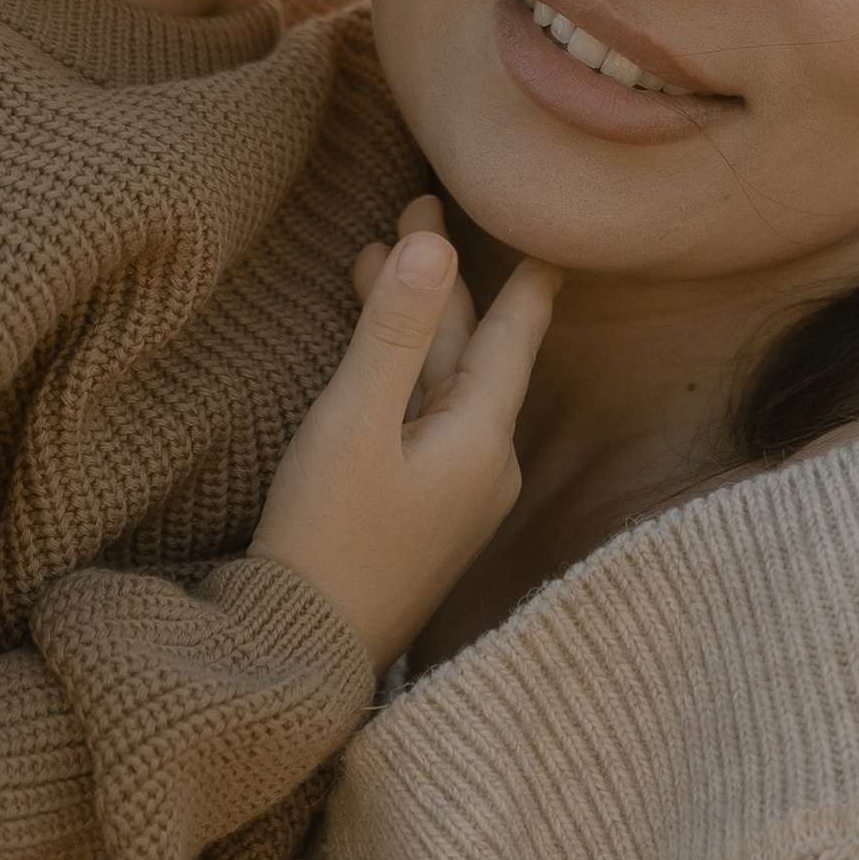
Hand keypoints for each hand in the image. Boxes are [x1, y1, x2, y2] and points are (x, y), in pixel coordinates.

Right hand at [251, 197, 556, 669]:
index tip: (554, 231)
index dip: (526, 278)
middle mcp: (486, 465)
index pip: (513, 335)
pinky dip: (401, 376)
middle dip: (440, 284)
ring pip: (440, 387)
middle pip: (469, 355)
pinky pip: (422, 423)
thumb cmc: (327, 538)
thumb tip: (429, 245)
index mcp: (483, 438)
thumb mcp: (354, 423)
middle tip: (414, 207)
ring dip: (412, 327)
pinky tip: (377, 361)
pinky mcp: (422, 518)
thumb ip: (393, 332)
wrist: (303, 652)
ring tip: (375, 260)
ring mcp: (456, 496)